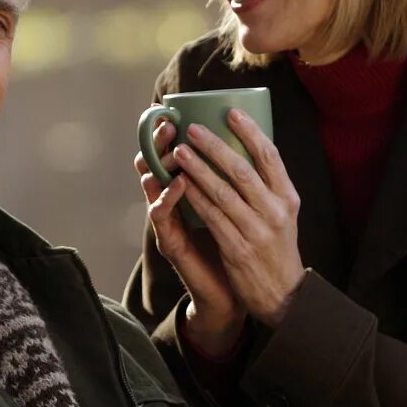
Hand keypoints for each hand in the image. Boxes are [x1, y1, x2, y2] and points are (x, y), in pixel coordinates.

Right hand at [136, 126, 244, 355]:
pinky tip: (179, 183)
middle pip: (156, 165)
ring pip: (153, 187)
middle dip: (159, 143)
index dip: (167, 135)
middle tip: (167, 123)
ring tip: (171, 146)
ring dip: (160, 165)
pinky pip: (162, 216)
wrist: (232, 295)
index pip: (170, 157)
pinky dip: (168, 197)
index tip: (174, 111)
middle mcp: (173, 205)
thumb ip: (237, 183)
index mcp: (188, 193)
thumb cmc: (236, 248)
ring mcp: (168, 224)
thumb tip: (253, 145)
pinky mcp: (169, 243)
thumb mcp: (239, 209)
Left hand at [168, 110, 305, 325]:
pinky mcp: (237, 248)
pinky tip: (181, 185)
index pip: (270, 156)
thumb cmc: (277, 248)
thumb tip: (247, 148)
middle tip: (192, 129)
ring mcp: (256, 230)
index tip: (230, 112)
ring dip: (198, 169)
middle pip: (242, 170)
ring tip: (180, 152)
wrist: (282, 293)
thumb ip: (269, 186)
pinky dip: (194, 199)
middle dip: (214, 146)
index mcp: (287, 197)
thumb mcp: (284, 214)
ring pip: (222, 192)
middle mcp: (275, 211)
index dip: (250, 131)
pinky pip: (212, 217)